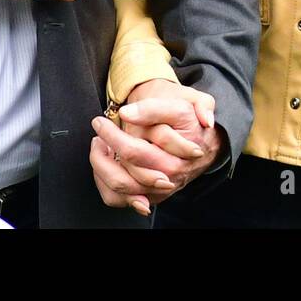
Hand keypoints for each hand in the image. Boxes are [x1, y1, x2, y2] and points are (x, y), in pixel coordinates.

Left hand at [89, 80, 223, 215]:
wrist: (201, 142)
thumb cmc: (188, 119)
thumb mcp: (183, 102)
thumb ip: (156, 107)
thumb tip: (127, 114)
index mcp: (185, 147)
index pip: (151, 137)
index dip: (124, 126)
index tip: (113, 115)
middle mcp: (174, 170)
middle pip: (132, 158)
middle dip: (110, 139)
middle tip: (101, 124)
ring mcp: (162, 186)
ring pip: (122, 183)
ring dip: (102, 163)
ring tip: (99, 143)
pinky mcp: (151, 196)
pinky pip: (119, 198)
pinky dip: (104, 183)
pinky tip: (105, 163)